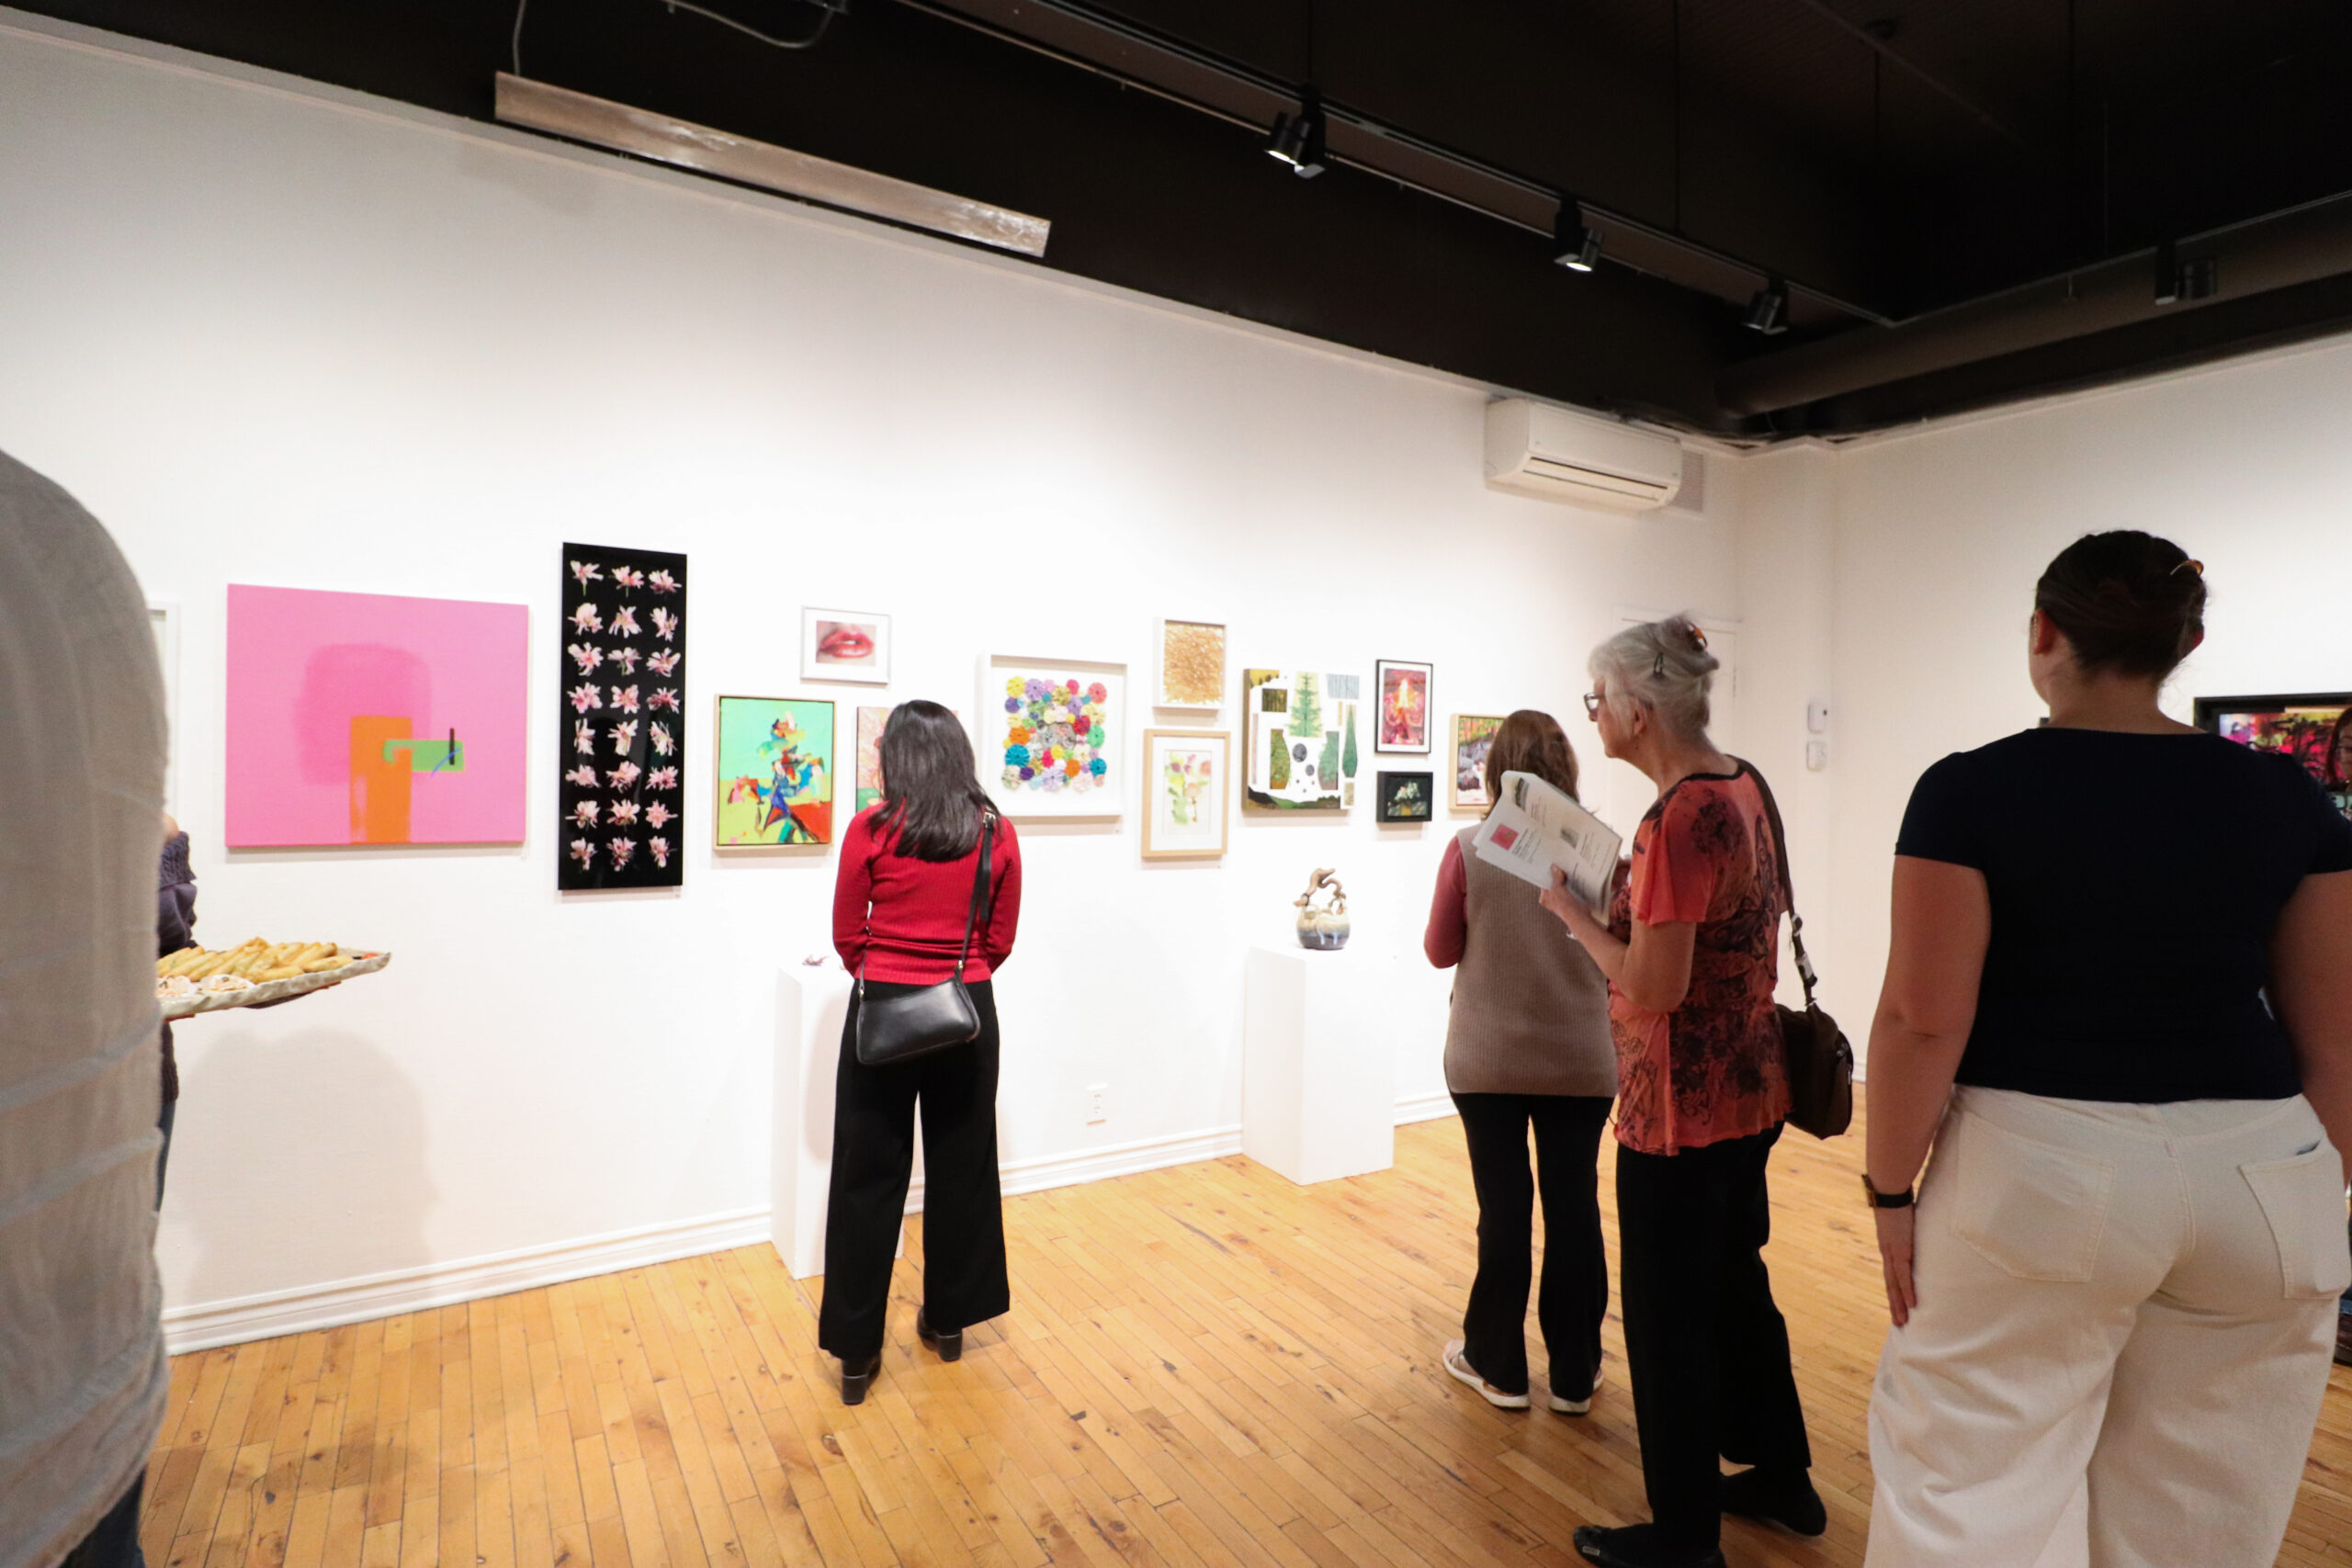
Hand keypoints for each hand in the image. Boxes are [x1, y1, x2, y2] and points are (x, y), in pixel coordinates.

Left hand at [1538, 867, 1592, 935]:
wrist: (1578, 915)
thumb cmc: (1563, 906)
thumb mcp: (1556, 888)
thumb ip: (1556, 877)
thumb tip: (1555, 868)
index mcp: (1544, 898)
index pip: (1543, 883)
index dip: (1546, 875)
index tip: (1549, 866)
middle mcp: (1551, 899)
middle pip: (1552, 884)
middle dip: (1556, 876)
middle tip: (1558, 866)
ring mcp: (1561, 899)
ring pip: (1561, 886)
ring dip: (1564, 879)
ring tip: (1565, 869)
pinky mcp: (1570, 899)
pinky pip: (1569, 888)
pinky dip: (1570, 883)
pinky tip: (1572, 877)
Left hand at [1876, 1204, 1917, 1326]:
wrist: (1887, 1188)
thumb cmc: (1896, 1198)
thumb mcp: (1903, 1217)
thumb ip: (1909, 1226)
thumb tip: (1917, 1225)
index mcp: (1888, 1246)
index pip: (1890, 1274)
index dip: (1893, 1291)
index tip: (1897, 1305)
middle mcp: (1887, 1253)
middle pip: (1890, 1285)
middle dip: (1894, 1305)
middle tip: (1899, 1324)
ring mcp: (1893, 1253)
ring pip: (1894, 1285)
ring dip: (1899, 1305)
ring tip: (1903, 1322)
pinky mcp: (1901, 1249)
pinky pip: (1904, 1275)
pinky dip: (1907, 1291)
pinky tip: (1912, 1305)